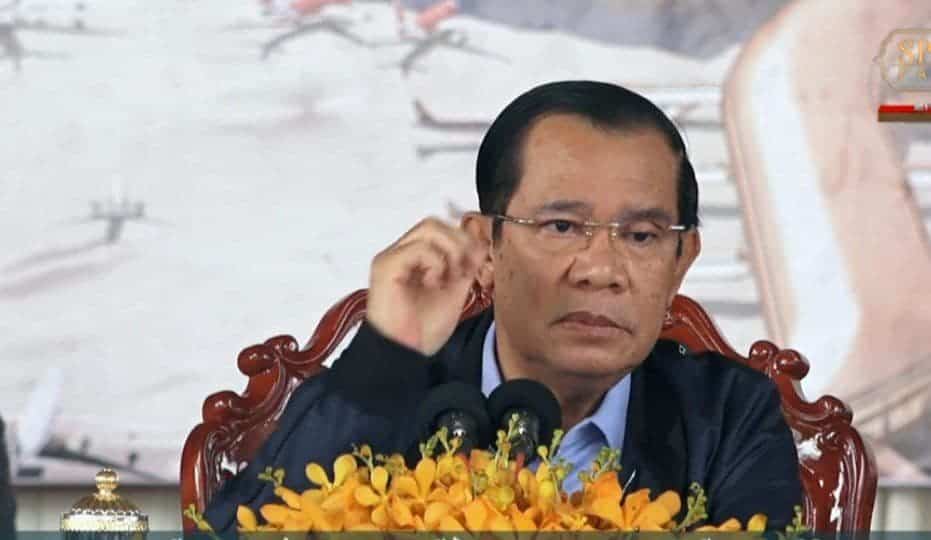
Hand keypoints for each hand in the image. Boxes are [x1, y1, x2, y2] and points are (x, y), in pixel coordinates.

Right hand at [366, 217, 485, 355]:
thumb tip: (481, 245)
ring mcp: (392, 257)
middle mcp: (400, 252)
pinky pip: (418, 248)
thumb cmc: (423, 330)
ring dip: (450, 251)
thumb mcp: (455, 292)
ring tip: (450, 277)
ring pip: (428, 228)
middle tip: (465, 270)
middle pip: (434, 223)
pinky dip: (435, 263)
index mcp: (414, 258)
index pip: (441, 229)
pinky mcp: (387, 267)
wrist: (404, 354)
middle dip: (459, 243)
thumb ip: (466, 267)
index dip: (464, 240)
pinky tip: (434, 284)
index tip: (475, 265)